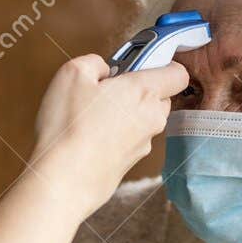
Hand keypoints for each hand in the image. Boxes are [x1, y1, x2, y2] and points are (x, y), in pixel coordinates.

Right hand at [29, 55, 186, 216]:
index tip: (138, 62)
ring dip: (127, 113)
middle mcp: (151, 119)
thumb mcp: (73, 73)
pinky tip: (91, 136)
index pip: (178, 73)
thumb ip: (95, 62)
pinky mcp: (131, 163)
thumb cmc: (69, 127)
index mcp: (144, 92)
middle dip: (140, 88)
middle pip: (161, 96)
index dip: (162, 63)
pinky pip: (131, 140)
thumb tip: (104, 69)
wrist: (63, 180)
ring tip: (95, 114)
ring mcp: (143, 144)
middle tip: (109, 88)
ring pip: (145, 119)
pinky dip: (117, 135)